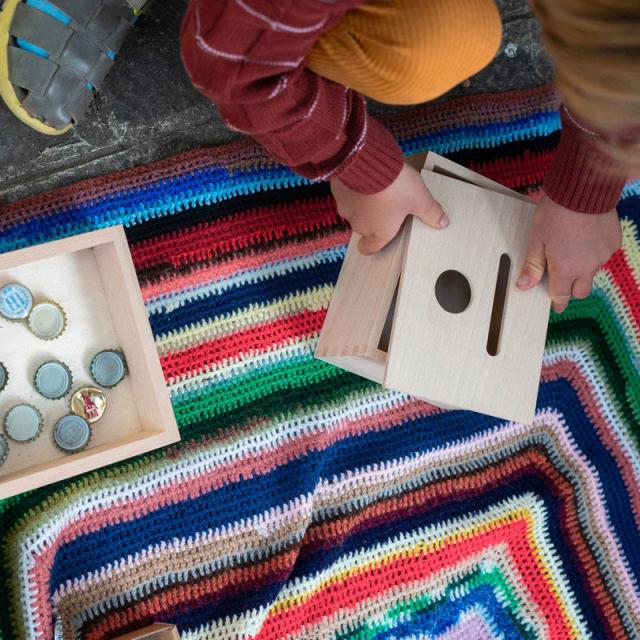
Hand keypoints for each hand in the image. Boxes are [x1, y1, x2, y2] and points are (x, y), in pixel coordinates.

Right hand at [330, 163, 448, 253]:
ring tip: (376, 187)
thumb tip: (442, 222)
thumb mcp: (419, 199)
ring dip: (363, 202)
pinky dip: (354, 188)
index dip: (373, 245)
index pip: (369, 249)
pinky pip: (346, 193)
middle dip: (373, 216)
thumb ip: (430, 212)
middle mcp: (359, 224)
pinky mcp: (337, 191)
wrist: (368, 162)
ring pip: (354, 209)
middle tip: (387, 202)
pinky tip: (364, 177)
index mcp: (378, 232)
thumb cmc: (395, 187)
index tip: (380, 236)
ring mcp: (345, 208)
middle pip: (364, 227)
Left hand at [517, 196, 621, 312]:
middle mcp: (588, 267)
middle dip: (571, 290)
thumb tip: (523, 285)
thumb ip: (532, 265)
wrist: (583, 190)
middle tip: (561, 280)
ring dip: (582, 268)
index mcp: (566, 269)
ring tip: (571, 250)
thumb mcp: (537, 240)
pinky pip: (603, 255)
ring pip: (593, 272)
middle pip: (581, 291)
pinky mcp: (613, 242)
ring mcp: (603, 255)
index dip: (556, 302)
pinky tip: (584, 237)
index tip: (555, 305)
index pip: (561, 296)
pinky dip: (594, 252)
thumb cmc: (556, 213)